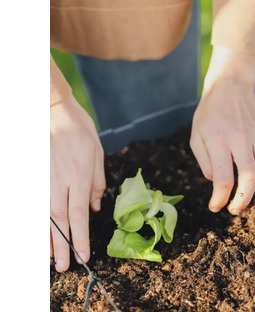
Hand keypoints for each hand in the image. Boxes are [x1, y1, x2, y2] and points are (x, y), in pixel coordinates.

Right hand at [50, 95, 105, 271]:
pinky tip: (38, 234)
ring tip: (50, 258)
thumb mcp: (98, 152)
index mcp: (80, 176)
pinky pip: (33, 205)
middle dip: (63, 246)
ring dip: (47, 239)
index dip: (82, 237)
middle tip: (65, 267)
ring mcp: (43, 180)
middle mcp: (60, 182)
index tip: (84, 255)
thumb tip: (96, 208)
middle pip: (61, 221)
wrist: (52, 111)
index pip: (80, 214)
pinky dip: (36, 222)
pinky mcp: (33, 177)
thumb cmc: (79, 129)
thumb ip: (98, 182)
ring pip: (43, 216)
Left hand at [190, 47, 254, 214]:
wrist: (230, 87)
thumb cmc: (210, 114)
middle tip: (235, 208)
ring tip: (249, 192)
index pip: (223, 179)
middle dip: (243, 200)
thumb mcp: (196, 137)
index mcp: (219, 141)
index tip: (216, 207)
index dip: (220, 199)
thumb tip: (218, 183)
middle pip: (249, 178)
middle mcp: (241, 139)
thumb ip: (205, 163)